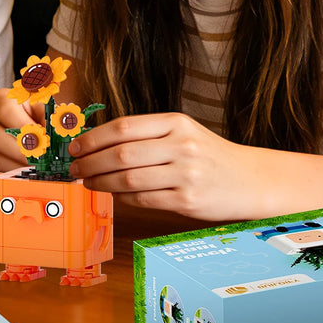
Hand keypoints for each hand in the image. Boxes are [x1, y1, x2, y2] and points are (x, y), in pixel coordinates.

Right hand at [0, 88, 42, 180]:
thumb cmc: (24, 114)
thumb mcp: (37, 107)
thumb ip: (48, 115)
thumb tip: (61, 130)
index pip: (4, 110)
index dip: (23, 127)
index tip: (42, 141)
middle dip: (22, 152)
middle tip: (42, 162)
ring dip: (17, 166)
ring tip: (37, 170)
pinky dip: (9, 175)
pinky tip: (26, 174)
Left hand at [67, 112, 245, 217]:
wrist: (249, 179)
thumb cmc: (208, 155)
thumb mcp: (183, 133)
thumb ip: (147, 136)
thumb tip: (99, 146)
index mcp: (175, 122)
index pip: (123, 127)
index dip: (93, 138)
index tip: (75, 146)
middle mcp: (180, 145)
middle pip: (121, 153)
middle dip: (90, 162)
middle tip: (74, 168)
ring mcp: (185, 173)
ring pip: (128, 179)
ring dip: (101, 182)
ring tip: (88, 182)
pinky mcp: (187, 200)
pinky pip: (143, 200)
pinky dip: (122, 198)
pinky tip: (113, 195)